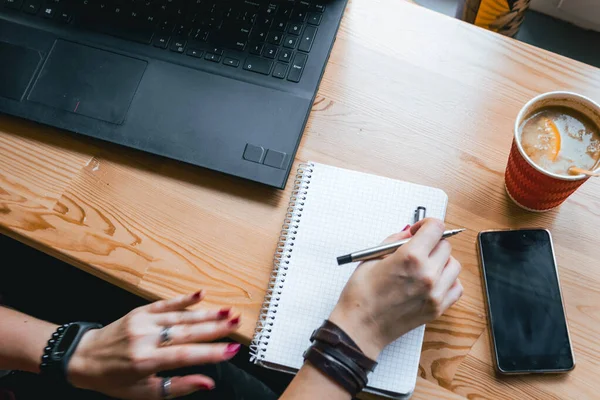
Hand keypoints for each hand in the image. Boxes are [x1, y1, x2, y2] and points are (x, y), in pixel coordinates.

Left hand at [67, 291, 240, 398]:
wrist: (83, 358)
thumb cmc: (115, 380)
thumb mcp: (144, 393)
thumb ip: (177, 386)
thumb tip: (207, 382)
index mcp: (146, 362)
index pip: (186, 355)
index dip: (211, 353)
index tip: (232, 350)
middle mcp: (145, 339)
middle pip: (187, 332)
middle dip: (215, 328)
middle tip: (237, 324)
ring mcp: (143, 322)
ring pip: (180, 316)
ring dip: (206, 314)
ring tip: (229, 312)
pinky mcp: (140, 311)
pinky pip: (165, 303)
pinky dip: (184, 299)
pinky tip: (202, 294)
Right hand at [329, 218, 462, 358]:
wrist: (360, 326)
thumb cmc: (361, 294)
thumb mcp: (372, 258)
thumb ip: (395, 240)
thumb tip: (411, 232)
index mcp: (410, 257)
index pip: (436, 227)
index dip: (427, 224)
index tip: (420, 230)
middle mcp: (427, 274)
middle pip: (446, 245)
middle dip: (432, 243)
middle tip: (418, 249)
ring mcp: (435, 292)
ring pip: (454, 265)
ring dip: (442, 262)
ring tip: (424, 267)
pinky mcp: (438, 308)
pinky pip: (457, 287)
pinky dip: (448, 281)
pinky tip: (433, 281)